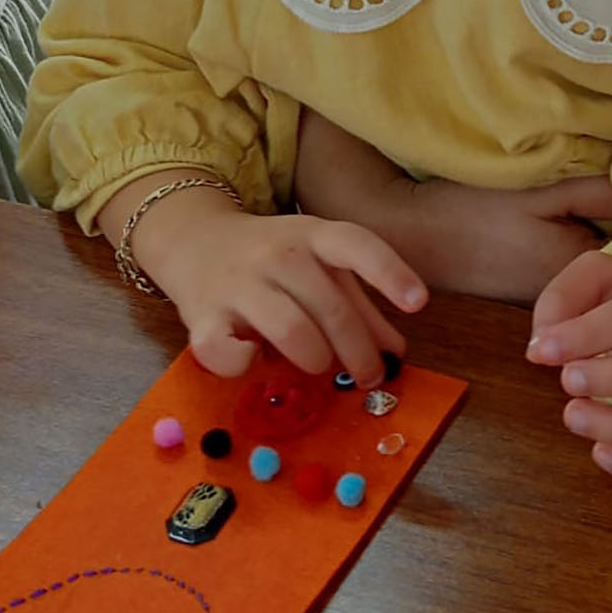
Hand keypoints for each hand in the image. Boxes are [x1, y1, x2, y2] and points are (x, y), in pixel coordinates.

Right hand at [105, 180, 425, 382]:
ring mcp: (237, 282)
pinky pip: (224, 349)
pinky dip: (244, 363)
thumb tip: (397, 351)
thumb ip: (360, 305)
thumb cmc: (272, 261)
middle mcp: (276, 254)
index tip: (418, 303)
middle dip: (358, 351)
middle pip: (330, 306)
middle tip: (369, 377)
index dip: (390, 272)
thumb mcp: (320, 268)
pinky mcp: (202, 315)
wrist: (193, 240)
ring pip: (289, 328)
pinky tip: (256, 361)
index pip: (355, 245)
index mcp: (312, 235)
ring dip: (314, 357)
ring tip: (318, 365)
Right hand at [294, 109, 611, 303]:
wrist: (412, 238)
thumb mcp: (542, 190)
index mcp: (585, 271)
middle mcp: (577, 299)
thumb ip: (601, 190)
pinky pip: (578, 277)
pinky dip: (585, 251)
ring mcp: (556, 300)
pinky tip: (580, 222)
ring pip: (603, 272)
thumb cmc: (474, 210)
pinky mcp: (535, 295)